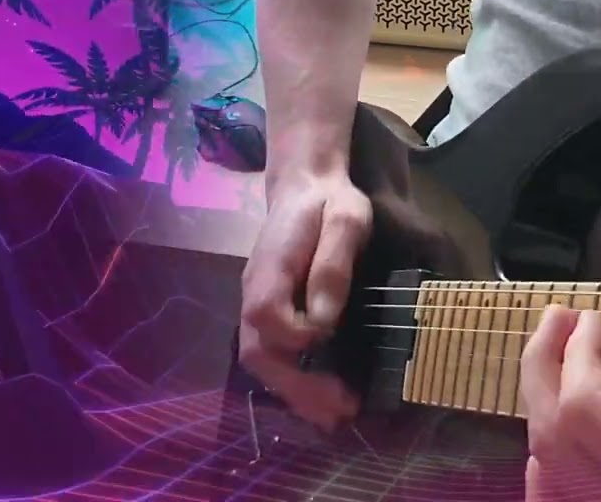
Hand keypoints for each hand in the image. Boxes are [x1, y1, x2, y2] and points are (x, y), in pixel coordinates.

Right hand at [238, 169, 372, 429]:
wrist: (306, 185)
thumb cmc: (331, 201)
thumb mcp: (347, 220)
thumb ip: (333, 266)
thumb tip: (324, 320)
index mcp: (270, 269)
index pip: (265, 316)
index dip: (295, 337)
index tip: (329, 338)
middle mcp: (254, 291)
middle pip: (257, 351)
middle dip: (297, 387)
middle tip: (340, 411)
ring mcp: (257, 303)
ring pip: (261, 360)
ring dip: (295, 393)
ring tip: (334, 416)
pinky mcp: (269, 311)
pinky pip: (272, 354)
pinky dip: (294, 382)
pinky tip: (322, 399)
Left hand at [519, 225, 600, 500]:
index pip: (586, 411)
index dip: (574, 354)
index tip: (594, 316)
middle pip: (559, 443)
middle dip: (542, 371)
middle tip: (558, 322)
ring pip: (559, 480)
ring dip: (544, 417)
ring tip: (559, 368)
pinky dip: (551, 478)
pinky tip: (551, 447)